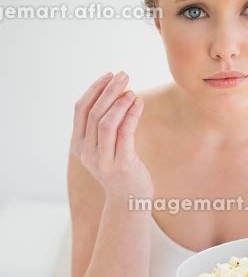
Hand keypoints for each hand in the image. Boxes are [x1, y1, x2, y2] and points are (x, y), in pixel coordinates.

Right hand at [71, 71, 154, 199]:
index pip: (80, 110)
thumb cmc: (121, 169)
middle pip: (94, 113)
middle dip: (108, 90)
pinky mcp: (121, 165)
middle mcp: (87, 153)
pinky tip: (139, 103)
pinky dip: (131, 114)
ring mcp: (102, 160)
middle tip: (123, 75)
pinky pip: (124, 134)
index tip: (109, 75)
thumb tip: (116, 93)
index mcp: (79, 145)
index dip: (94, 89)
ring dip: (120, 102)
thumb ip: (105, 126)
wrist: (129, 201)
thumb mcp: (106, 147)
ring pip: (106, 123)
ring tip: (132, 90)